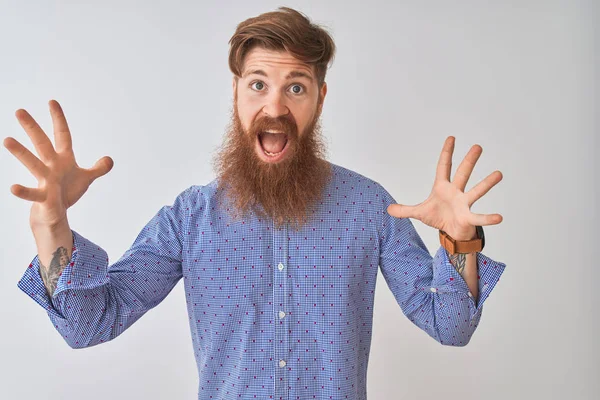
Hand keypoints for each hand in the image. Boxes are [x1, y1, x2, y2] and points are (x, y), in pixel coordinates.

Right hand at [3, 99, 112, 229]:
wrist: (55, 214)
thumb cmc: (67, 192)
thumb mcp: (85, 178)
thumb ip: (98, 169)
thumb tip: (109, 159)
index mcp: (63, 159)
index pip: (62, 135)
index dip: (59, 120)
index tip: (52, 102)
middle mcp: (52, 166)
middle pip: (42, 144)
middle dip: (32, 128)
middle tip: (19, 111)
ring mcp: (46, 181)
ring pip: (32, 164)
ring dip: (21, 152)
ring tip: (6, 140)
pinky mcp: (43, 197)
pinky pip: (32, 193)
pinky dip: (24, 191)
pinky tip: (13, 188)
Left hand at [386, 136, 502, 239]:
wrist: (450, 233)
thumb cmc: (439, 218)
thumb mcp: (419, 213)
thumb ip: (404, 210)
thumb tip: (388, 209)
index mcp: (443, 188)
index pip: (444, 166)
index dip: (447, 153)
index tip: (451, 138)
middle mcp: (456, 192)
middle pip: (463, 173)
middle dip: (469, 160)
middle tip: (478, 147)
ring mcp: (464, 204)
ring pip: (476, 191)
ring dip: (487, 183)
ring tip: (499, 174)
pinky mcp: (468, 218)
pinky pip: (479, 217)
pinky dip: (488, 218)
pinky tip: (499, 217)